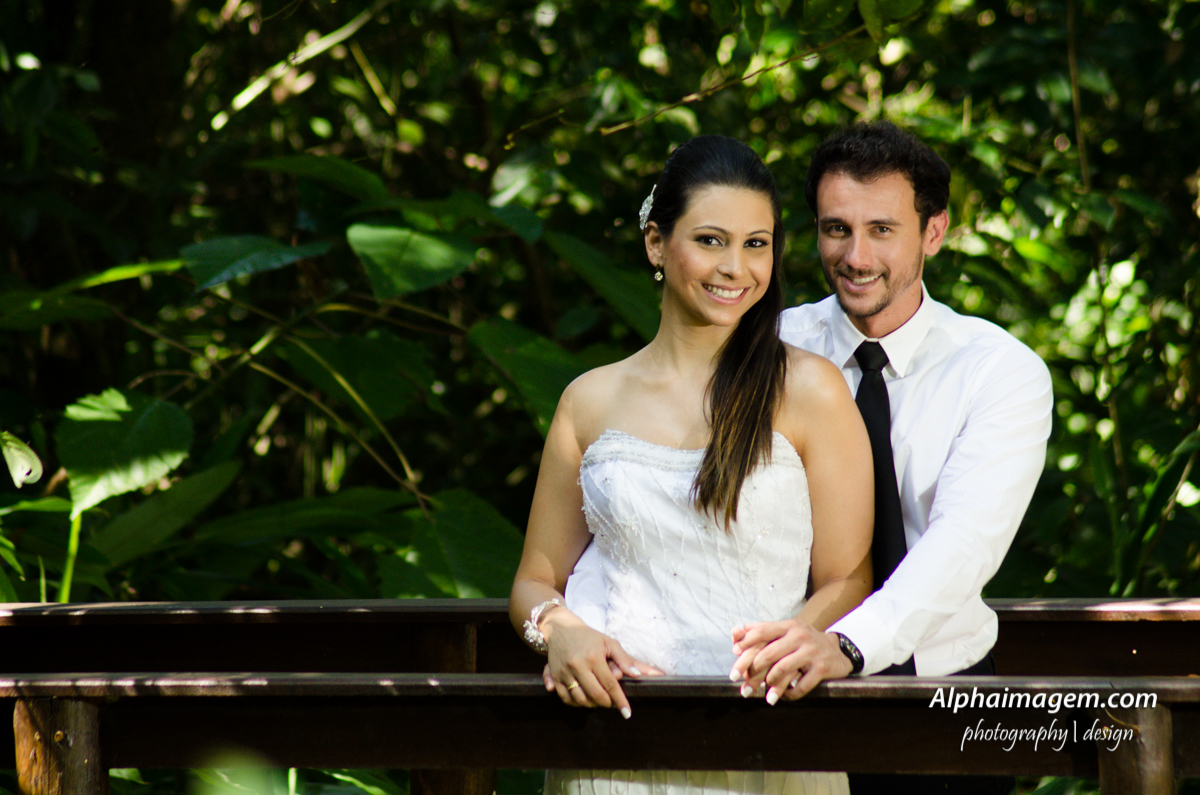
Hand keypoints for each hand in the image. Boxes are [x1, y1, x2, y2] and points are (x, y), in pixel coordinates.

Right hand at [541, 609, 660, 716]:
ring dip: (592, 704)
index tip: (627, 713)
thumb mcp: (609, 643)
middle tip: (612, 703)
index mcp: (593, 657)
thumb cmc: (589, 637)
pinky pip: (565, 698)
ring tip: (599, 700)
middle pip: (595, 694)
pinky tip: (584, 699)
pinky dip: (576, 703)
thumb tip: (638, 675)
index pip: (610, 684)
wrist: (561, 629)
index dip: (619, 700)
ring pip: (580, 699)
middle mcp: (578, 666)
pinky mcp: (554, 676)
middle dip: (606, 703)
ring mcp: (564, 672)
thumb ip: (625, 660)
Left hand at [729, 620, 851, 703]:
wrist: (838, 650)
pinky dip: (789, 694)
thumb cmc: (805, 642)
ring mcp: (811, 652)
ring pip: (782, 670)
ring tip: (764, 695)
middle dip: (752, 673)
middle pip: (768, 654)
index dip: (745, 645)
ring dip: (770, 685)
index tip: (734, 656)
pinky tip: (783, 697)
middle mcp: (799, 636)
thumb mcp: (787, 631)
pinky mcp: (821, 668)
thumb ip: (763, 631)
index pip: (762, 632)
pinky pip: (801, 685)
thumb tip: (736, 632)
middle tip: (744, 688)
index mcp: (788, 626)